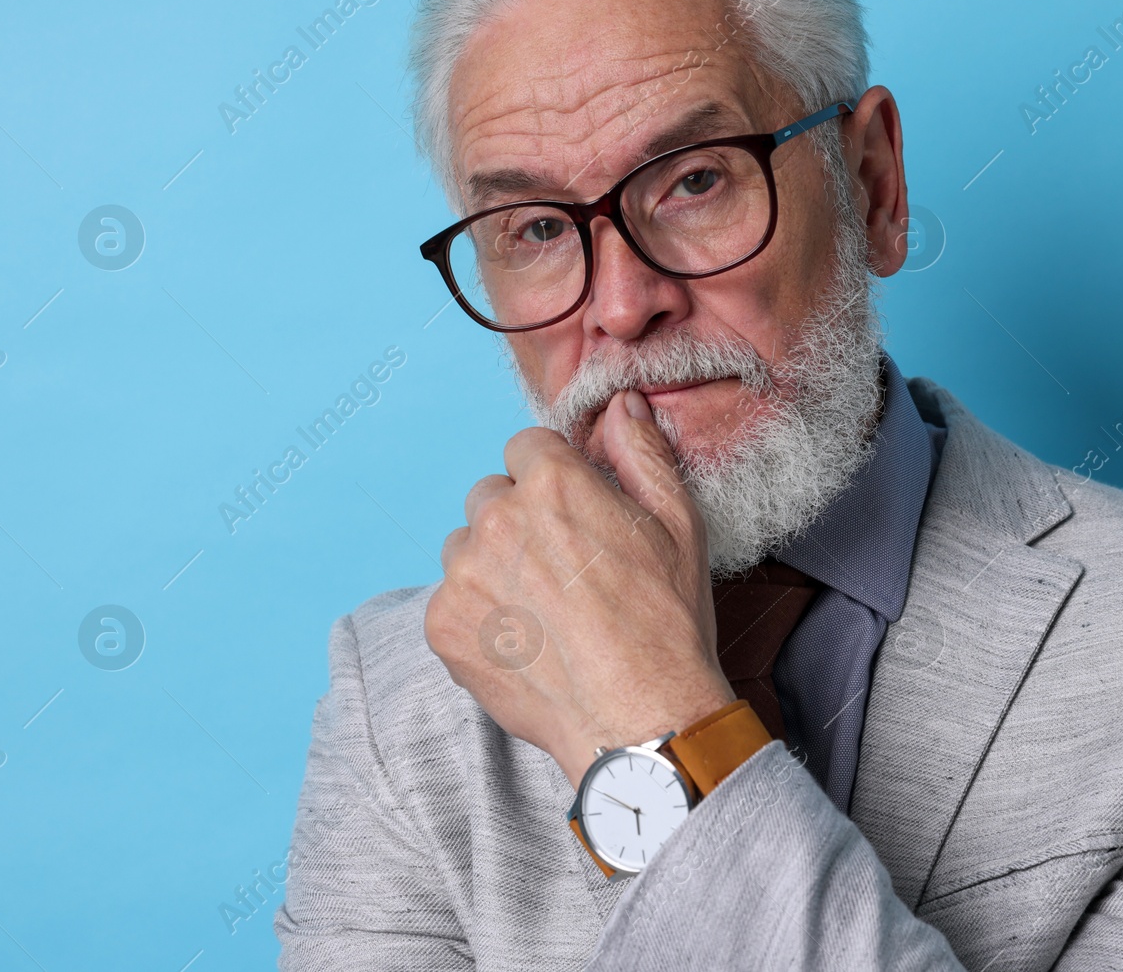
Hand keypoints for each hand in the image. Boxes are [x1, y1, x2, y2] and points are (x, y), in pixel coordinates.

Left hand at [425, 389, 735, 787]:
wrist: (641, 718)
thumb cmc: (667, 622)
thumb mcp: (678, 523)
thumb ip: (642, 452)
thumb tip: (620, 404)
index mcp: (552, 484)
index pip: (527, 448)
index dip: (555, 480)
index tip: (576, 516)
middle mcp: (497, 520)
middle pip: (492, 496)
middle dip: (521, 521)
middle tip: (565, 571)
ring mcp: (463, 576)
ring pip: (467, 549)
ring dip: (494, 567)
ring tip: (546, 610)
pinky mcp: (443, 626)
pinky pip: (452, 600)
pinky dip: (480, 617)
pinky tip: (526, 642)